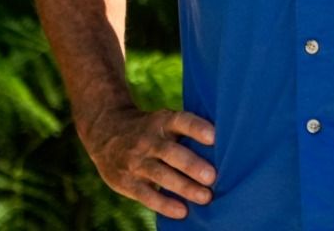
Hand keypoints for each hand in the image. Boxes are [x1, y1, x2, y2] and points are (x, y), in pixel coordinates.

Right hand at [79, 105, 217, 218]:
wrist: (105, 132)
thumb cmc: (150, 131)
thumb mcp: (163, 121)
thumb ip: (186, 132)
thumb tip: (228, 148)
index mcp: (161, 122)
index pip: (180, 121)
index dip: (196, 128)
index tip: (214, 136)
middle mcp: (148, 140)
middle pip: (171, 152)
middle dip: (191, 164)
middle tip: (212, 176)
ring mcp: (136, 161)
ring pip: (160, 174)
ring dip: (183, 186)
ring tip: (205, 197)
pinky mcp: (126, 181)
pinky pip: (146, 194)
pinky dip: (164, 204)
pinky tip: (182, 211)